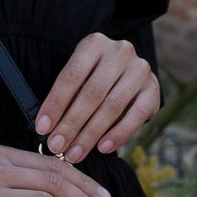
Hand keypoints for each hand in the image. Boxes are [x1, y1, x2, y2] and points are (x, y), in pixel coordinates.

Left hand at [35, 32, 158, 162]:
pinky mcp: (154, 87)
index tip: (42, 128)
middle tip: (57, 146)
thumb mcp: (78, 79)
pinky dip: (119, 133)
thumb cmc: (94, 79)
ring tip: (75, 153)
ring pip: (113, 105)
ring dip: (91, 134)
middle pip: (92, 92)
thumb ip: (66, 99)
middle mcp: (119, 51)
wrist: (128, 74)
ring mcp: (139, 68)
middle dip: (72, 123)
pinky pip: (137, 114)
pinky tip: (103, 148)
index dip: (55, 103)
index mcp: (94, 43)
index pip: (71, 75)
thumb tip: (48, 130)